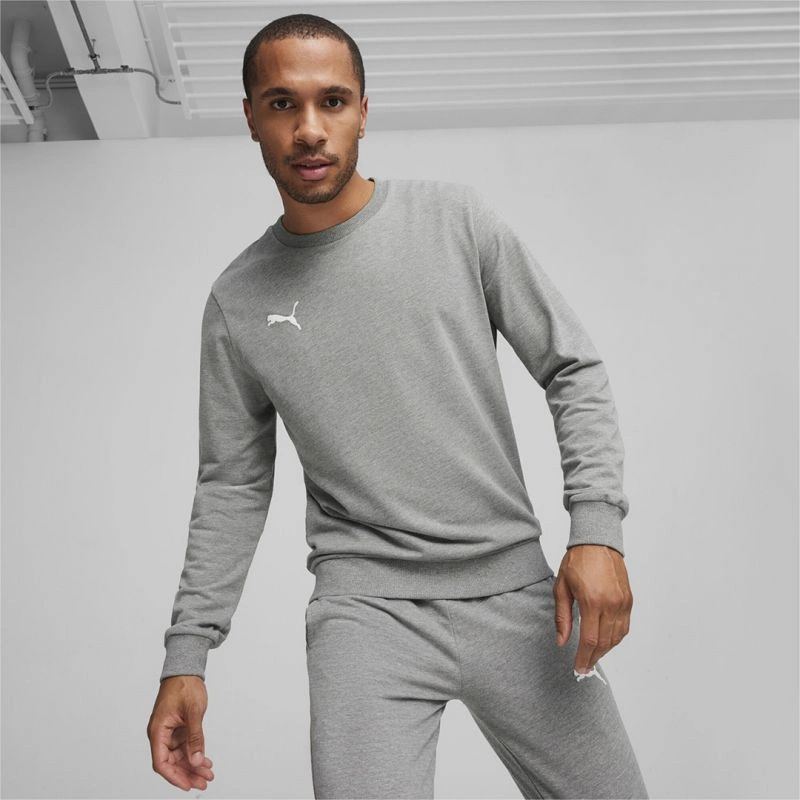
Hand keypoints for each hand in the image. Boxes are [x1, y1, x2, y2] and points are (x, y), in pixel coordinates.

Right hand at [147, 675, 215, 791]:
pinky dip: (195, 754)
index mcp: (158, 730)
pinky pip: (184, 747)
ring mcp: (169, 732)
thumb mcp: (193, 711)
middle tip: (204, 782)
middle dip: (187, 774)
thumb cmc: (185, 685)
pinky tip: (205, 761)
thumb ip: (195, 737)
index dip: (174, 776)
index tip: (188, 785)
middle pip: (171, 762)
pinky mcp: (178, 729)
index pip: (161, 762)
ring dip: (193, 766)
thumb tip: (197, 760)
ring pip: (179, 756)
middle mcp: (161, 733)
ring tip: (208, 774)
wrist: (186, 670)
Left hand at [553, 544, 632, 673]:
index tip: (578, 667)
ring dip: (605, 650)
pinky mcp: (629, 600)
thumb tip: (562, 641)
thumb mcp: (561, 587)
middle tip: (585, 667)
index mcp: (592, 601)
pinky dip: (616, 638)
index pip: (589, 639)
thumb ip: (562, 617)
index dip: (584, 657)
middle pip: (604, 642)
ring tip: (593, 655)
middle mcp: (611, 604)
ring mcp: (623, 603)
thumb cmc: (577, 561)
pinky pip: (625, 627)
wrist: (598, 542)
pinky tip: (605, 641)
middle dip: (594, 658)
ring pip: (617, 637)